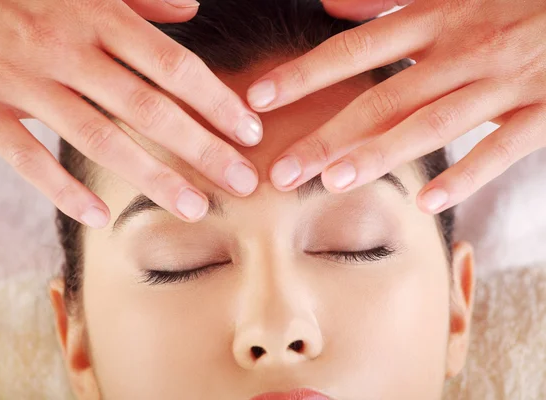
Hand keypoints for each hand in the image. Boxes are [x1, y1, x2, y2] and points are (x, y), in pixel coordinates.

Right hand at [0, 0, 261, 227]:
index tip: (250, 132)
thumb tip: (191, 11)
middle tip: (243, 182)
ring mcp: (22, 81)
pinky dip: (63, 190)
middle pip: (148, 109)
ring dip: (151, 177)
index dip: (216, 101)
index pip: (173, 65)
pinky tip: (101, 216)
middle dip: (202, 149)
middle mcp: (66, 49)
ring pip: (98, 138)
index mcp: (95, 14)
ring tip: (194, 207)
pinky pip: (27, 157)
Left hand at [247, 0, 545, 213]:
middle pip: (383, 98)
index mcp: (435, 17)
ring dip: (382, 155)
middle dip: (328, 136)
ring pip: (432, 123)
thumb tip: (331, 5)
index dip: (305, 73)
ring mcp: (502, 81)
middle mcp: (461, 50)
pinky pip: (501, 148)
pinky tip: (426, 204)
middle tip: (283, 173)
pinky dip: (466, 176)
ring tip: (333, 184)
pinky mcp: (543, 110)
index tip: (258, 98)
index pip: (354, 48)